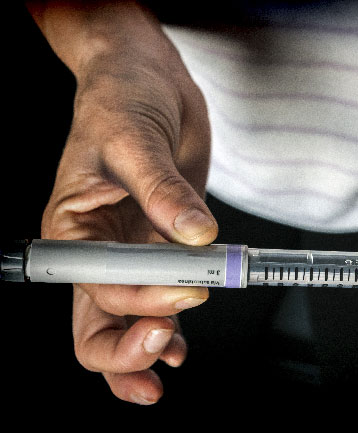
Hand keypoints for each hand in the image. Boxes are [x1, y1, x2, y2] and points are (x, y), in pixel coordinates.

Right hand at [35, 2, 217, 403]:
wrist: (146, 79)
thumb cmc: (122, 98)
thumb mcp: (134, 137)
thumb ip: (164, 190)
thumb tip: (197, 236)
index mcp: (74, 226)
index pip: (97, 284)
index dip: (139, 297)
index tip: (188, 287)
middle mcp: (100, 248)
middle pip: (96, 321)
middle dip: (127, 345)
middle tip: (165, 345)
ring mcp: (133, 251)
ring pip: (126, 319)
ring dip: (147, 345)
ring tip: (172, 356)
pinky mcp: (165, 246)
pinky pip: (162, 296)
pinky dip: (170, 322)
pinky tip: (180, 342)